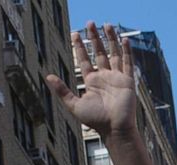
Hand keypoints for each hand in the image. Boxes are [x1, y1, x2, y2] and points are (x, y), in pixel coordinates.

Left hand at [49, 23, 136, 137]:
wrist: (115, 128)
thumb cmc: (96, 121)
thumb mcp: (74, 105)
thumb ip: (62, 90)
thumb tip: (48, 77)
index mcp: (92, 82)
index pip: (85, 59)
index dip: (80, 47)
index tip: (75, 34)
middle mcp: (104, 77)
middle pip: (99, 52)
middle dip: (94, 38)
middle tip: (90, 23)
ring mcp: (116, 78)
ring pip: (114, 54)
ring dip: (110, 39)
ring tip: (107, 25)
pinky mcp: (127, 81)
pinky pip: (127, 63)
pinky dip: (127, 51)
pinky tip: (124, 39)